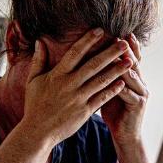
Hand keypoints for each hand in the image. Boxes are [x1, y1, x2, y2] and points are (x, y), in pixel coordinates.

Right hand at [19, 29, 132, 145]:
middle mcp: (70, 85)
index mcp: (57, 75)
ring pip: (101, 81)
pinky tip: (123, 82)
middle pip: (93, 64)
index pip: (75, 52)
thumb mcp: (33, 81)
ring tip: (130, 61)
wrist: (38, 131)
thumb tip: (40, 41)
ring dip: (117, 70)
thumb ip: (39, 60)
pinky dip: (112, 90)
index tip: (100, 30)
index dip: (88, 40)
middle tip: (124, 43)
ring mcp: (78, 98)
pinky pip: (101, 98)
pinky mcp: (85, 112)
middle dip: (110, 52)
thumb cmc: (35, 105)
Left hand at [100, 33, 148, 143]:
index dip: (126, 44)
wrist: (124, 135)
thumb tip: (91, 55)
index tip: (118, 30)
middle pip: (134, 61)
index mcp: (132, 77)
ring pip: (132, 75)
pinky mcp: (138, 105)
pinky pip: (129, 93)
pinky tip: (116, 80)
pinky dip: (122, 86)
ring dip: (125, 65)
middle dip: (127, 49)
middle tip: (120, 36)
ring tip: (119, 54)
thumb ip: (106, 73)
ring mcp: (141, 93)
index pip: (130, 56)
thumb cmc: (114, 110)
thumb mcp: (109, 88)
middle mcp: (139, 82)